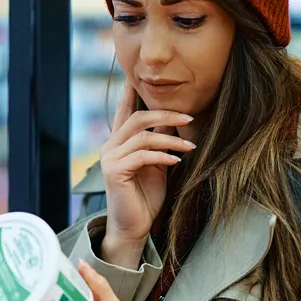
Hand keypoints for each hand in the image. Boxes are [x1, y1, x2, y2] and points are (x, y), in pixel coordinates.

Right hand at [99, 83, 194, 265]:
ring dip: (170, 138)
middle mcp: (110, 146)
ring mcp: (109, 158)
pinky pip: (142, 155)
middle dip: (165, 113)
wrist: (133, 226)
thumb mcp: (157, 163)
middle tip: (190, 115)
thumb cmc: (146, 196)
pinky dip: (162, 155)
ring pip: (142, 135)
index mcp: (119, 142)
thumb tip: (174, 120)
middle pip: (137, 117)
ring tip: (191, 145)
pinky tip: (177, 159)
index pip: (125, 110)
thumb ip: (160, 141)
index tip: (139, 74)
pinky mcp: (114, 172)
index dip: (132, 91)